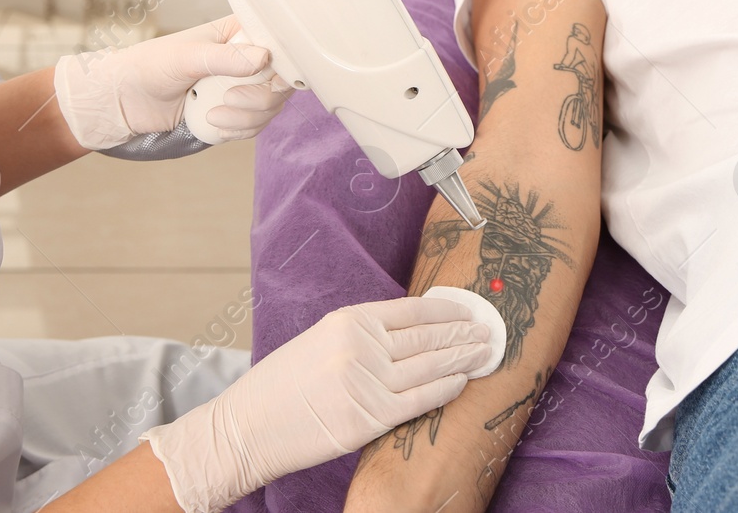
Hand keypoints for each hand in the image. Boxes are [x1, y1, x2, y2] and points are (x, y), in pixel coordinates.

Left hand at [53, 15, 290, 149]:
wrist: (126, 101)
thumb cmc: (148, 67)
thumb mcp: (185, 58)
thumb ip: (224, 58)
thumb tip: (263, 58)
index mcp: (238, 34)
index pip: (279, 45)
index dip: (282, 64)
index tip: (270, 79)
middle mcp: (246, 59)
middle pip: (281, 81)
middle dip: (260, 98)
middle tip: (230, 100)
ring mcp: (242, 87)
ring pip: (271, 107)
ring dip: (247, 118)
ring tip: (213, 116)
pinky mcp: (234, 112)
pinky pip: (255, 125)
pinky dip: (240, 130)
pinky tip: (215, 125)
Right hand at [142, 297, 493, 512]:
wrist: (248, 427)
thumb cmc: (281, 386)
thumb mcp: (319, 341)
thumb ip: (361, 335)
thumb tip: (409, 333)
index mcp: (349, 321)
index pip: (412, 309)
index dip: (447, 310)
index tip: (467, 309)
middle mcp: (362, 346)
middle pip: (428, 335)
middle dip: (463, 332)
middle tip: (489, 330)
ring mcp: (368, 382)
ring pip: (431, 366)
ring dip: (463, 357)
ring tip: (485, 352)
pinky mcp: (370, 418)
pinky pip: (421, 400)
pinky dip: (446, 388)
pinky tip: (462, 381)